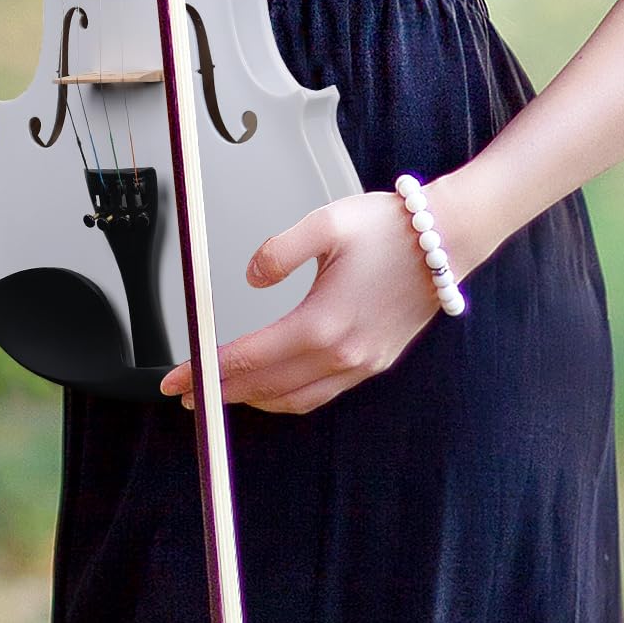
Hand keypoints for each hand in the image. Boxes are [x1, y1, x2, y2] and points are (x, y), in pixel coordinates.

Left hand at [157, 190, 445, 416]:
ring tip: (222, 390)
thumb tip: (250, 276)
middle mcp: (342, 354)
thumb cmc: (390, 229)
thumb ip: (279, 251)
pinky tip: (274, 384)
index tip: (175, 380)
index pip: (249, 358)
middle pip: (266, 387)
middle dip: (221, 391)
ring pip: (295, 399)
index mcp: (323, 323)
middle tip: (187, 391)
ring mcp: (361, 363)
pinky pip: (321, 393)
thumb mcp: (326, 223)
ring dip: (254, 399)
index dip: (206, 370)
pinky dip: (288, 396)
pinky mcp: (375, 361)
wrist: (448, 240)